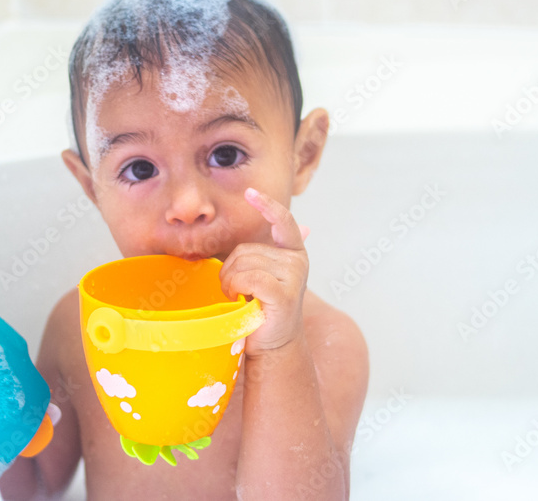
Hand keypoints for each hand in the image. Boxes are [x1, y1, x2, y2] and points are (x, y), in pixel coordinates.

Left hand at [219, 187, 309, 356]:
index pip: (283, 221)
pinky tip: (241, 301)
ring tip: (240, 299)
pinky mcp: (283, 293)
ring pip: (243, 264)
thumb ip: (274, 252)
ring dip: (230, 283)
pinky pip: (248, 278)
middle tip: (237, 292)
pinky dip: (236, 289)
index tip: (250, 193)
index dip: (267, 205)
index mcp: (294, 253)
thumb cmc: (264, 310)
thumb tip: (307, 228)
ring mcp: (293, 276)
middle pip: (246, 250)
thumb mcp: (267, 275)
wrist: (273, 345)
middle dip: (231, 270)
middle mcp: (297, 261)